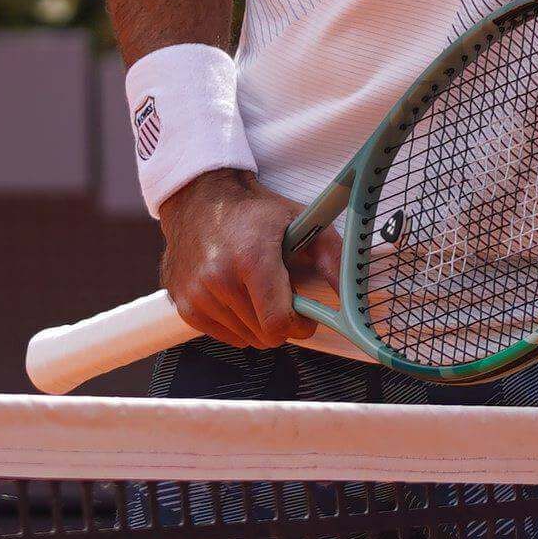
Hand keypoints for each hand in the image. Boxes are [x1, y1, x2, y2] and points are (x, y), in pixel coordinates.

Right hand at [157, 168, 342, 349]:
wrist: (200, 199)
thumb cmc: (254, 211)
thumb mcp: (300, 221)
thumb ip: (332, 258)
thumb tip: (353, 296)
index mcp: (252, 258)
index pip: (278, 324)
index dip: (299, 326)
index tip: (305, 315)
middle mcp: (220, 279)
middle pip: (265, 335)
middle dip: (282, 322)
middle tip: (282, 296)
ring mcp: (197, 294)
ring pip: (246, 339)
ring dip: (259, 323)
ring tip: (257, 290)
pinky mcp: (183, 304)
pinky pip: (223, 336)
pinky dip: (238, 324)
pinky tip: (238, 297)